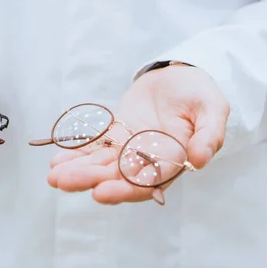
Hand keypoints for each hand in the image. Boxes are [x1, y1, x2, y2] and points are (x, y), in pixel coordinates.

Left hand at [47, 64, 229, 204]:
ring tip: (53, 175)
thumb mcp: (212, 109)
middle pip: (117, 176)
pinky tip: (56, 159)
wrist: (181, 75)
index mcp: (173, 160)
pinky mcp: (116, 134)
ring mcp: (130, 148)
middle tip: (63, 181)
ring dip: (77, 170)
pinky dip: (76, 153)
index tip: (100, 192)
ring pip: (101, 164)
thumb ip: (209, 135)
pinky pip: (94, 146)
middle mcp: (148, 161)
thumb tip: (199, 160)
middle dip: (90, 180)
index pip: (147, 182)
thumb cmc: (200, 93)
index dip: (124, 189)